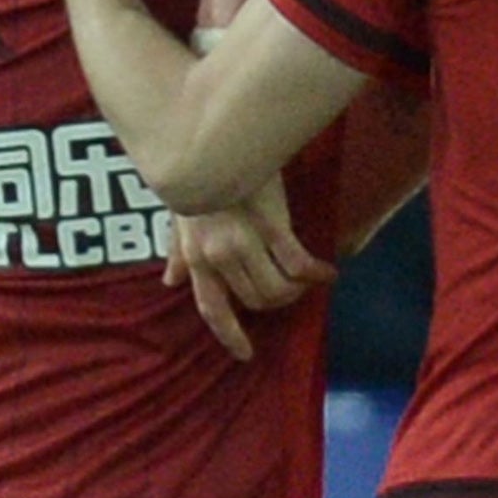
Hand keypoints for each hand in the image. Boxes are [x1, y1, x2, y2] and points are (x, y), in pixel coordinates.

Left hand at [167, 176, 334, 361]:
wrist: (211, 143)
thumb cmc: (195, 176)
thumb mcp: (178, 216)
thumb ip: (178, 252)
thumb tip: (170, 282)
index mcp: (197, 257)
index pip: (212, 307)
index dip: (229, 334)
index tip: (245, 354)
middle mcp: (219, 257)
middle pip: (254, 300)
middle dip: (277, 302)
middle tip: (292, 292)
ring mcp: (245, 242)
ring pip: (277, 288)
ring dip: (296, 290)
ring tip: (308, 280)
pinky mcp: (271, 225)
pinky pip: (297, 263)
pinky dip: (314, 273)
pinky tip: (327, 272)